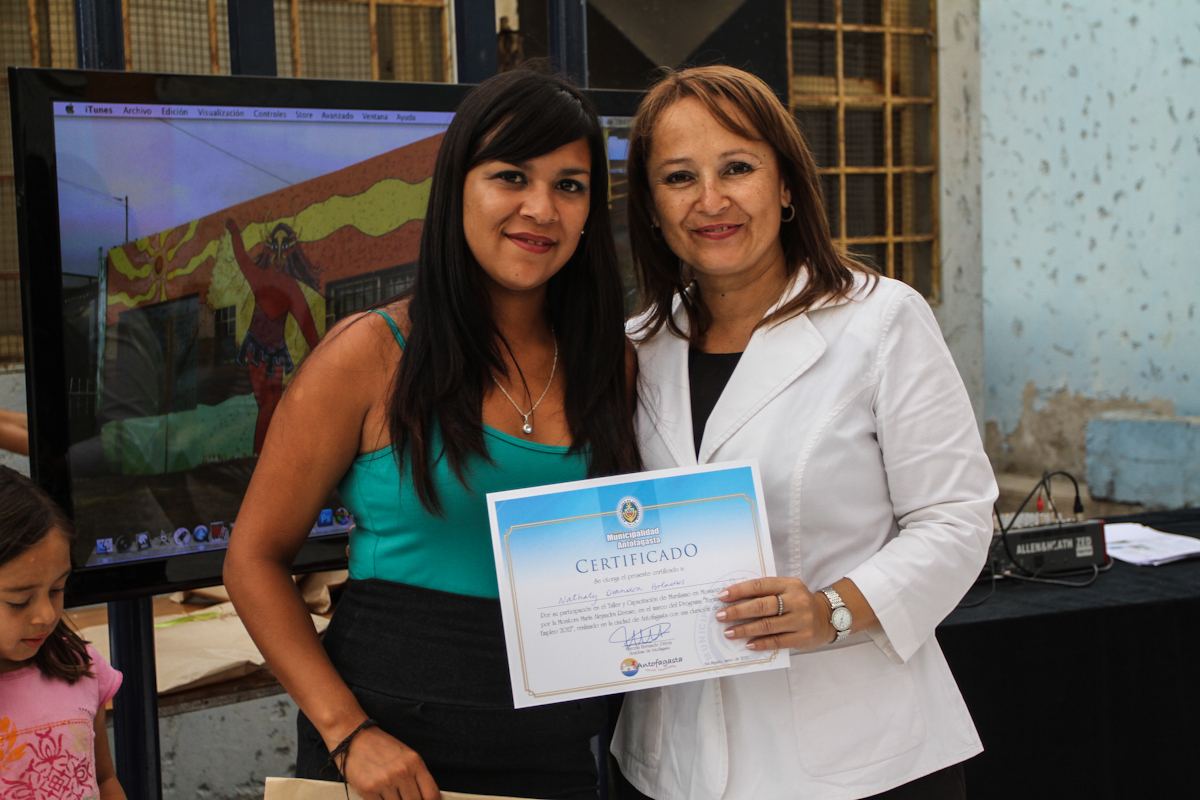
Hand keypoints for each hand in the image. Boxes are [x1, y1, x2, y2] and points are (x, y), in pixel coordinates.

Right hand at [342, 726, 439, 799]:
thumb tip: (425, 798)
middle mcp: (401, 772)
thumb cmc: (381, 746)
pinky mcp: (368, 790)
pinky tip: (379, 793)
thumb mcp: (406, 756)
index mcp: (414, 762)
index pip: (431, 794)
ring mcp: (385, 782)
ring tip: (389, 791)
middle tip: (403, 795)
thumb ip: (417, 776)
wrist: (354, 738)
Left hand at [715, 577, 833, 651]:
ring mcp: (800, 620)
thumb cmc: (798, 603)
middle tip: (720, 616)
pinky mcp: (802, 637)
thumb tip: (735, 601)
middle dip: (738, 611)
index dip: (739, 591)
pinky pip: (777, 641)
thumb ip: (767, 593)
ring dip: (745, 629)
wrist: (828, 617)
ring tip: (728, 632)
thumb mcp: (787, 590)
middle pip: (762, 606)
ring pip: (767, 625)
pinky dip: (761, 643)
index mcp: (789, 584)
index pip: (760, 585)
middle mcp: (796, 601)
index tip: (722, 596)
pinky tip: (748, 644)